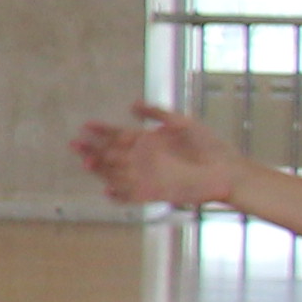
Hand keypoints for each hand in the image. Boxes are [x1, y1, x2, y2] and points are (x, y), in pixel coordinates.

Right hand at [73, 106, 245, 210]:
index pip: (117, 135)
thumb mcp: (182, 123)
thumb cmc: (207, 146)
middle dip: (92, 149)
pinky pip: (129, 196)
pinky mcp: (153, 193)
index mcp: (147, 141)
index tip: (86, 126)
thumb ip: (157, 114)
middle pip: (110, 154)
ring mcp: (145, 176)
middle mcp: (142, 159)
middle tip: (75, 145)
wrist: (226, 172)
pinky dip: (117, 195)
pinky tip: (106, 190)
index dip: (101, 131)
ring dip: (100, 169)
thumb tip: (132, 105)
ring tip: (86, 163)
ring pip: (114, 173)